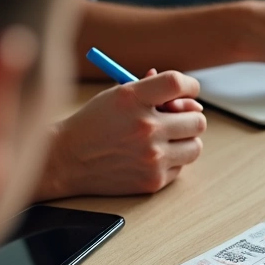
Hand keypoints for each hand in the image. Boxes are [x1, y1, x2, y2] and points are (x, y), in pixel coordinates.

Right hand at [40, 70, 205, 199]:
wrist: (66, 160)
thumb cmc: (94, 124)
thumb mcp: (115, 97)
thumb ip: (151, 91)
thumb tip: (189, 97)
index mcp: (132, 99)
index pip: (177, 84)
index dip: (190, 86)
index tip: (189, 92)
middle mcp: (145, 128)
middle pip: (198, 120)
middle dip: (189, 118)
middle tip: (177, 120)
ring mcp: (151, 157)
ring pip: (195, 146)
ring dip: (185, 141)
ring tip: (166, 139)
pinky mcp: (153, 180)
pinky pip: (180, 167)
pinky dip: (171, 161)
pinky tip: (150, 157)